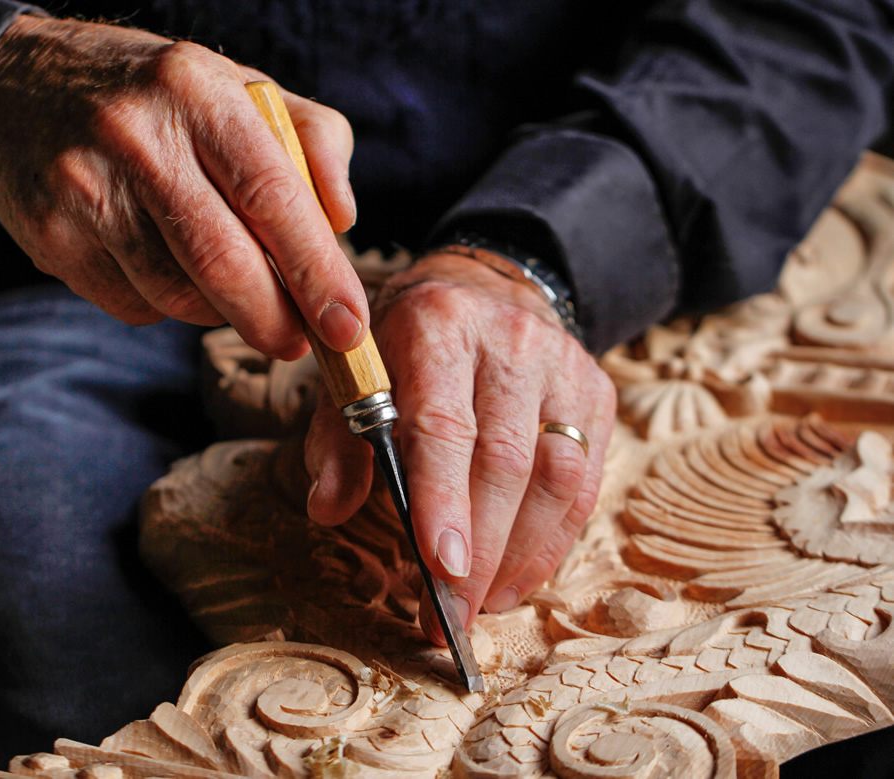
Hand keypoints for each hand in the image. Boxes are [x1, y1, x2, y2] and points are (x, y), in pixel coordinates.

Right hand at [0, 15, 366, 359]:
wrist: (13, 87)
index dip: (317, 272)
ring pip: (178, 295)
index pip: (271, 196)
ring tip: (226, 284)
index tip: (347, 327)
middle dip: (274, 320)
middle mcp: (134, 135)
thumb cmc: (152, 98)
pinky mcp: (48, 235)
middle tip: (299, 342)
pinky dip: (165, 305)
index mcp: (196, 90)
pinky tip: (161, 267)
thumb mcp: (238, 87)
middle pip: (223, 263)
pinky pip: (133, 306)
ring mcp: (83, 188)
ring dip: (219, 311)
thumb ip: (311, 140)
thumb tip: (342, 219)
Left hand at [305, 251, 615, 642]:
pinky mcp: (596, 391)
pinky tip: (518, 575)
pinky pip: (584, 481)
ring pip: (556, 476)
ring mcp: (563, 364)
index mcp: (436, 326)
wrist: (484, 287)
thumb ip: (339, 441)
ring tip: (483, 604)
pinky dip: (554, 539)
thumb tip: (326, 509)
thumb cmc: (407, 346)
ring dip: (521, 554)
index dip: (443, 500)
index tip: (439, 567)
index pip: (443, 424)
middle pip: (504, 460)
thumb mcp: (357, 375)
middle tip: (452, 615)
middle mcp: (508, 339)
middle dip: (480, 549)